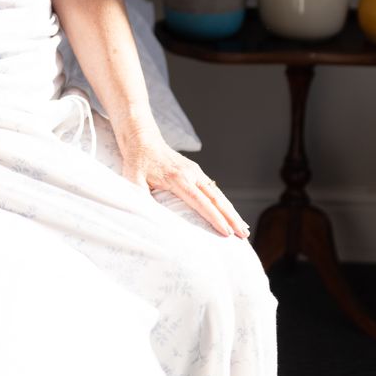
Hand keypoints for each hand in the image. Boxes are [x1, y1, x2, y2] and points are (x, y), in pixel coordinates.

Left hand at [119, 129, 250, 237]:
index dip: (214, 218)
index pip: (200, 201)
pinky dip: (224, 203)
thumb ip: (139, 197)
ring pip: (218, 194)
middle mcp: (191, 174)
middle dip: (231, 217)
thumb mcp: (132, 179)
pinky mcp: (196, 172)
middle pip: (216, 198)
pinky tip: (231, 214)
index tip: (226, 233)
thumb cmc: (137, 162)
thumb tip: (147, 216)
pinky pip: (213, 190)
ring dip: (231, 211)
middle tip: (243, 235)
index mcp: (177, 178)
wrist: (143, 140)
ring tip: (243, 229)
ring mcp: (195, 172)